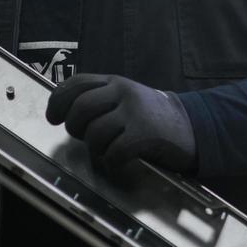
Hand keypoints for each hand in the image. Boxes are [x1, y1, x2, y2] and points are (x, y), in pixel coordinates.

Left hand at [46, 74, 197, 176]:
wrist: (193, 127)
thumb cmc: (153, 117)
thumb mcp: (127, 99)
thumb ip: (101, 99)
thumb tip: (66, 114)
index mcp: (115, 82)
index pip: (76, 83)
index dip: (58, 101)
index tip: (53, 117)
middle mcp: (124, 92)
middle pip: (80, 108)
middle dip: (75, 128)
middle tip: (84, 137)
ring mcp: (135, 112)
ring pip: (94, 133)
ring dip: (97, 149)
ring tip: (109, 150)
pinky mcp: (145, 133)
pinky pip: (113, 153)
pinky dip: (112, 164)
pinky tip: (120, 163)